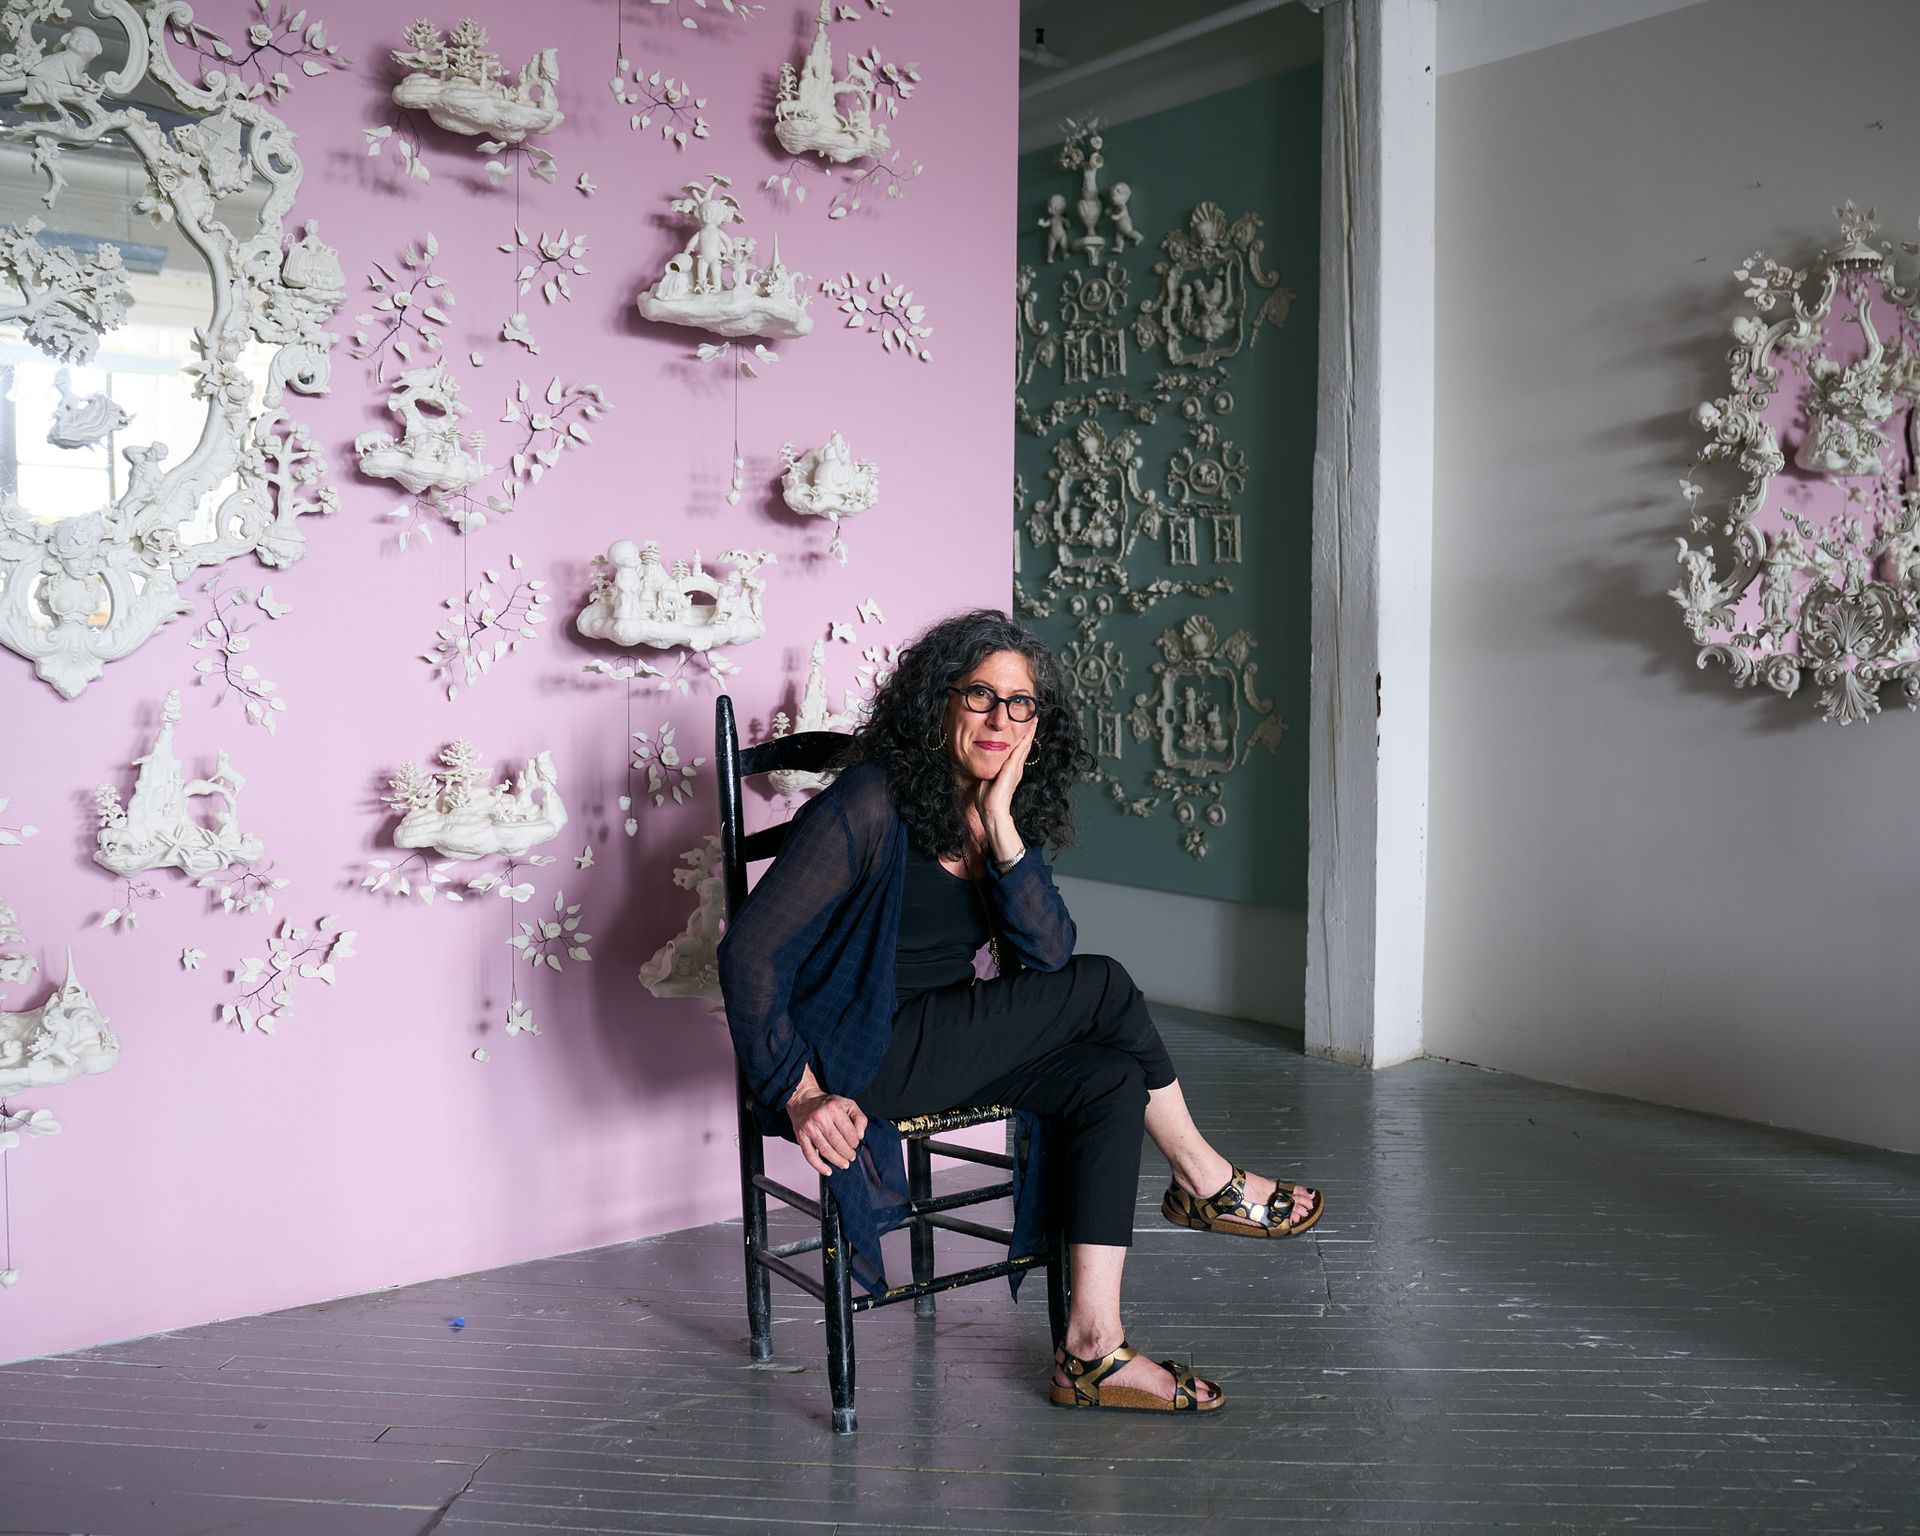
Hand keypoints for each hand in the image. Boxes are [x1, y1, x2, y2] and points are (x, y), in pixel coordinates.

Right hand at [788, 1088, 867, 1175]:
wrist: (804, 1100)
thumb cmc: (826, 1104)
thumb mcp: (847, 1104)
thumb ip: (859, 1118)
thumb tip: (860, 1135)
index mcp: (833, 1108)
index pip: (848, 1131)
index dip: (854, 1142)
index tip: (856, 1145)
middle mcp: (820, 1117)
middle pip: (837, 1142)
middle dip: (847, 1153)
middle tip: (851, 1157)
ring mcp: (809, 1128)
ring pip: (825, 1150)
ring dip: (836, 1160)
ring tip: (844, 1164)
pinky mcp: (801, 1136)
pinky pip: (809, 1155)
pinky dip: (819, 1166)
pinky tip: (827, 1170)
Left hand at [973, 723, 1035, 860]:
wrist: (991, 810)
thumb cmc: (987, 799)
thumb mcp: (988, 779)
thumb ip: (990, 769)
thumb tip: (986, 763)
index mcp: (1010, 770)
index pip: (1017, 750)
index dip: (1022, 737)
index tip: (1024, 725)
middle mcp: (1016, 768)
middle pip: (1024, 745)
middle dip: (1029, 731)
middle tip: (1034, 717)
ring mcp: (1016, 768)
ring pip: (1024, 745)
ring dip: (1029, 732)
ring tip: (1034, 719)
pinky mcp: (1012, 769)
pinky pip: (1019, 750)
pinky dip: (1024, 739)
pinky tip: (1027, 729)